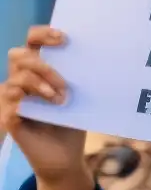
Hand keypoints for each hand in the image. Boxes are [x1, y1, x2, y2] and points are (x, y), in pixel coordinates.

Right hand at [1, 28, 92, 189]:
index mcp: (39, 69)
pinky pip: (9, 103)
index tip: (64, 38)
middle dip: (42, 65)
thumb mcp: (81, 94)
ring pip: (15, 79)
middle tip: (64, 83)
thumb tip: (102, 53)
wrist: (65, 156)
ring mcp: (13, 98)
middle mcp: (22, 80)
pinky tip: (42, 109)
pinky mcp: (9, 118)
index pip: (32, 41)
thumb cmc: (73, 120)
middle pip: (18, 55)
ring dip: (40, 85)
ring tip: (61, 99)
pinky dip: (26, 104)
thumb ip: (80, 75)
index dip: (43, 33)